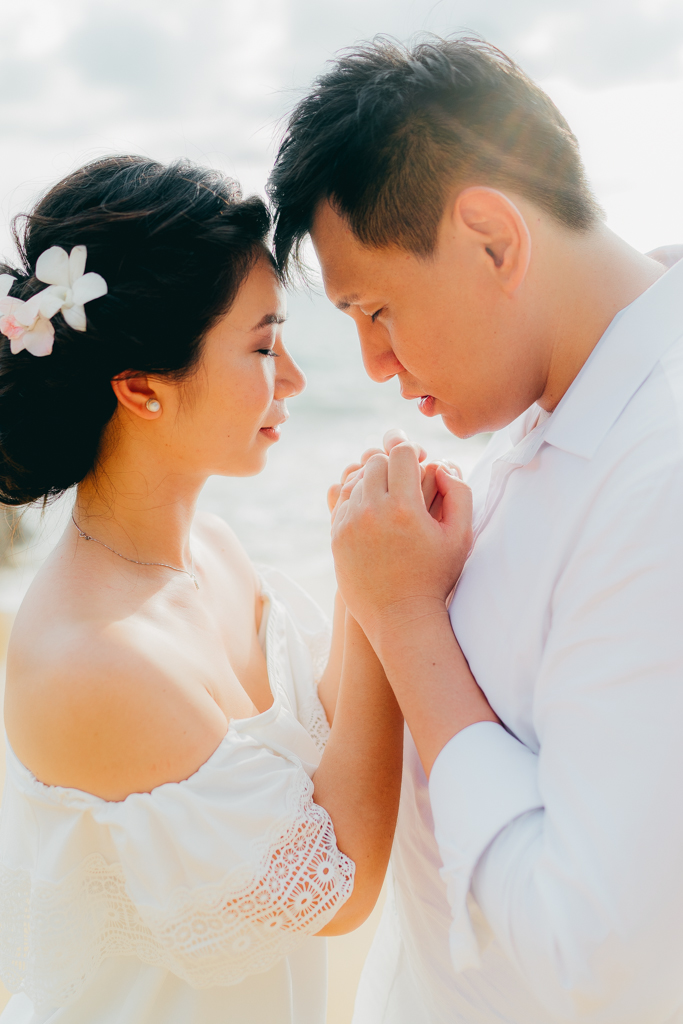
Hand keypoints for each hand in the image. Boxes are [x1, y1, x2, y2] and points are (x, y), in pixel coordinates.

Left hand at [331, 441, 472, 646]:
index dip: (412, 453)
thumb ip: (460, 493)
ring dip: (374, 482)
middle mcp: (373, 511)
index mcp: (405, 508)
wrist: (399, 616)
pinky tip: (373, 511)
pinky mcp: (336, 535)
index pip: (400, 453)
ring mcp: (350, 523)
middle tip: (404, 479)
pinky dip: (358, 499)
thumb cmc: (435, 576)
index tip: (419, 463)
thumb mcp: (461, 537)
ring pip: (357, 479)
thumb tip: (440, 466)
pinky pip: (343, 500)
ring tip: (390, 496)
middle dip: (392, 465)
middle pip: (375, 462)